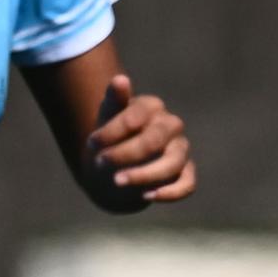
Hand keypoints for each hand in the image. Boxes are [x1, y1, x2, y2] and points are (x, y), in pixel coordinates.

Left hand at [87, 72, 194, 205]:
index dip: (111, 131)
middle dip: (125, 154)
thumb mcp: (106, 117)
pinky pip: (187, 184)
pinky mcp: (186, 172)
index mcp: (152, 107)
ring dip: (144, 175)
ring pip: (172, 163)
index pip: (135, 117)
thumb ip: (113, 101)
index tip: (90, 143)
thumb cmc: (111, 135)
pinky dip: (170, 193)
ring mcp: (181, 149)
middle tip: (99, 163)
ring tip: (116, 182)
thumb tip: (120, 80)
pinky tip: (146, 196)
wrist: (116, 163)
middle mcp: (171, 126)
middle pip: (154, 140)